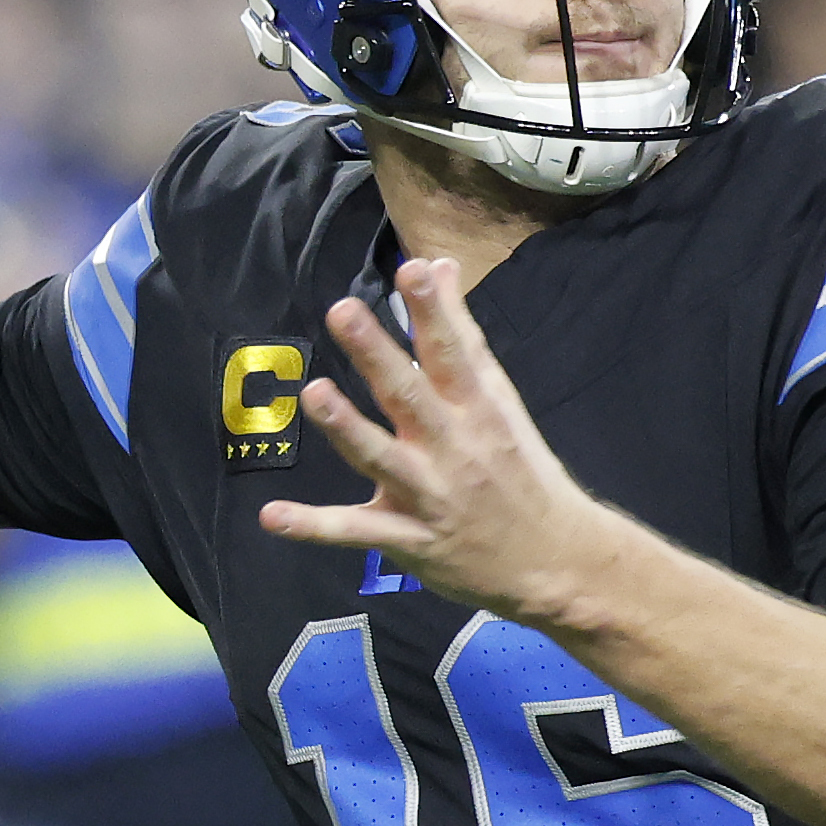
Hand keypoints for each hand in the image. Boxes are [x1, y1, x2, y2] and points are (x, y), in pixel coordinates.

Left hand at [258, 259, 627, 627]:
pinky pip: (356, 532)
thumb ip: (462, 334)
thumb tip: (439, 265)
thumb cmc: (521, 470)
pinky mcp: (410, 540)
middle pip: (410, 396)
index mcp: (479, 410)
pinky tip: (272, 516)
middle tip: (343, 312)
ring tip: (314, 394)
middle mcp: (453, 448)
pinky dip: (313, 527)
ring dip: (347, 428)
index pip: (454, 352)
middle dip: (377, 354)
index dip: (432, 311)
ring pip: (381, 459)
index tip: (411, 269)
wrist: (554, 559)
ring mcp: (429, 497)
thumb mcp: (500, 399)